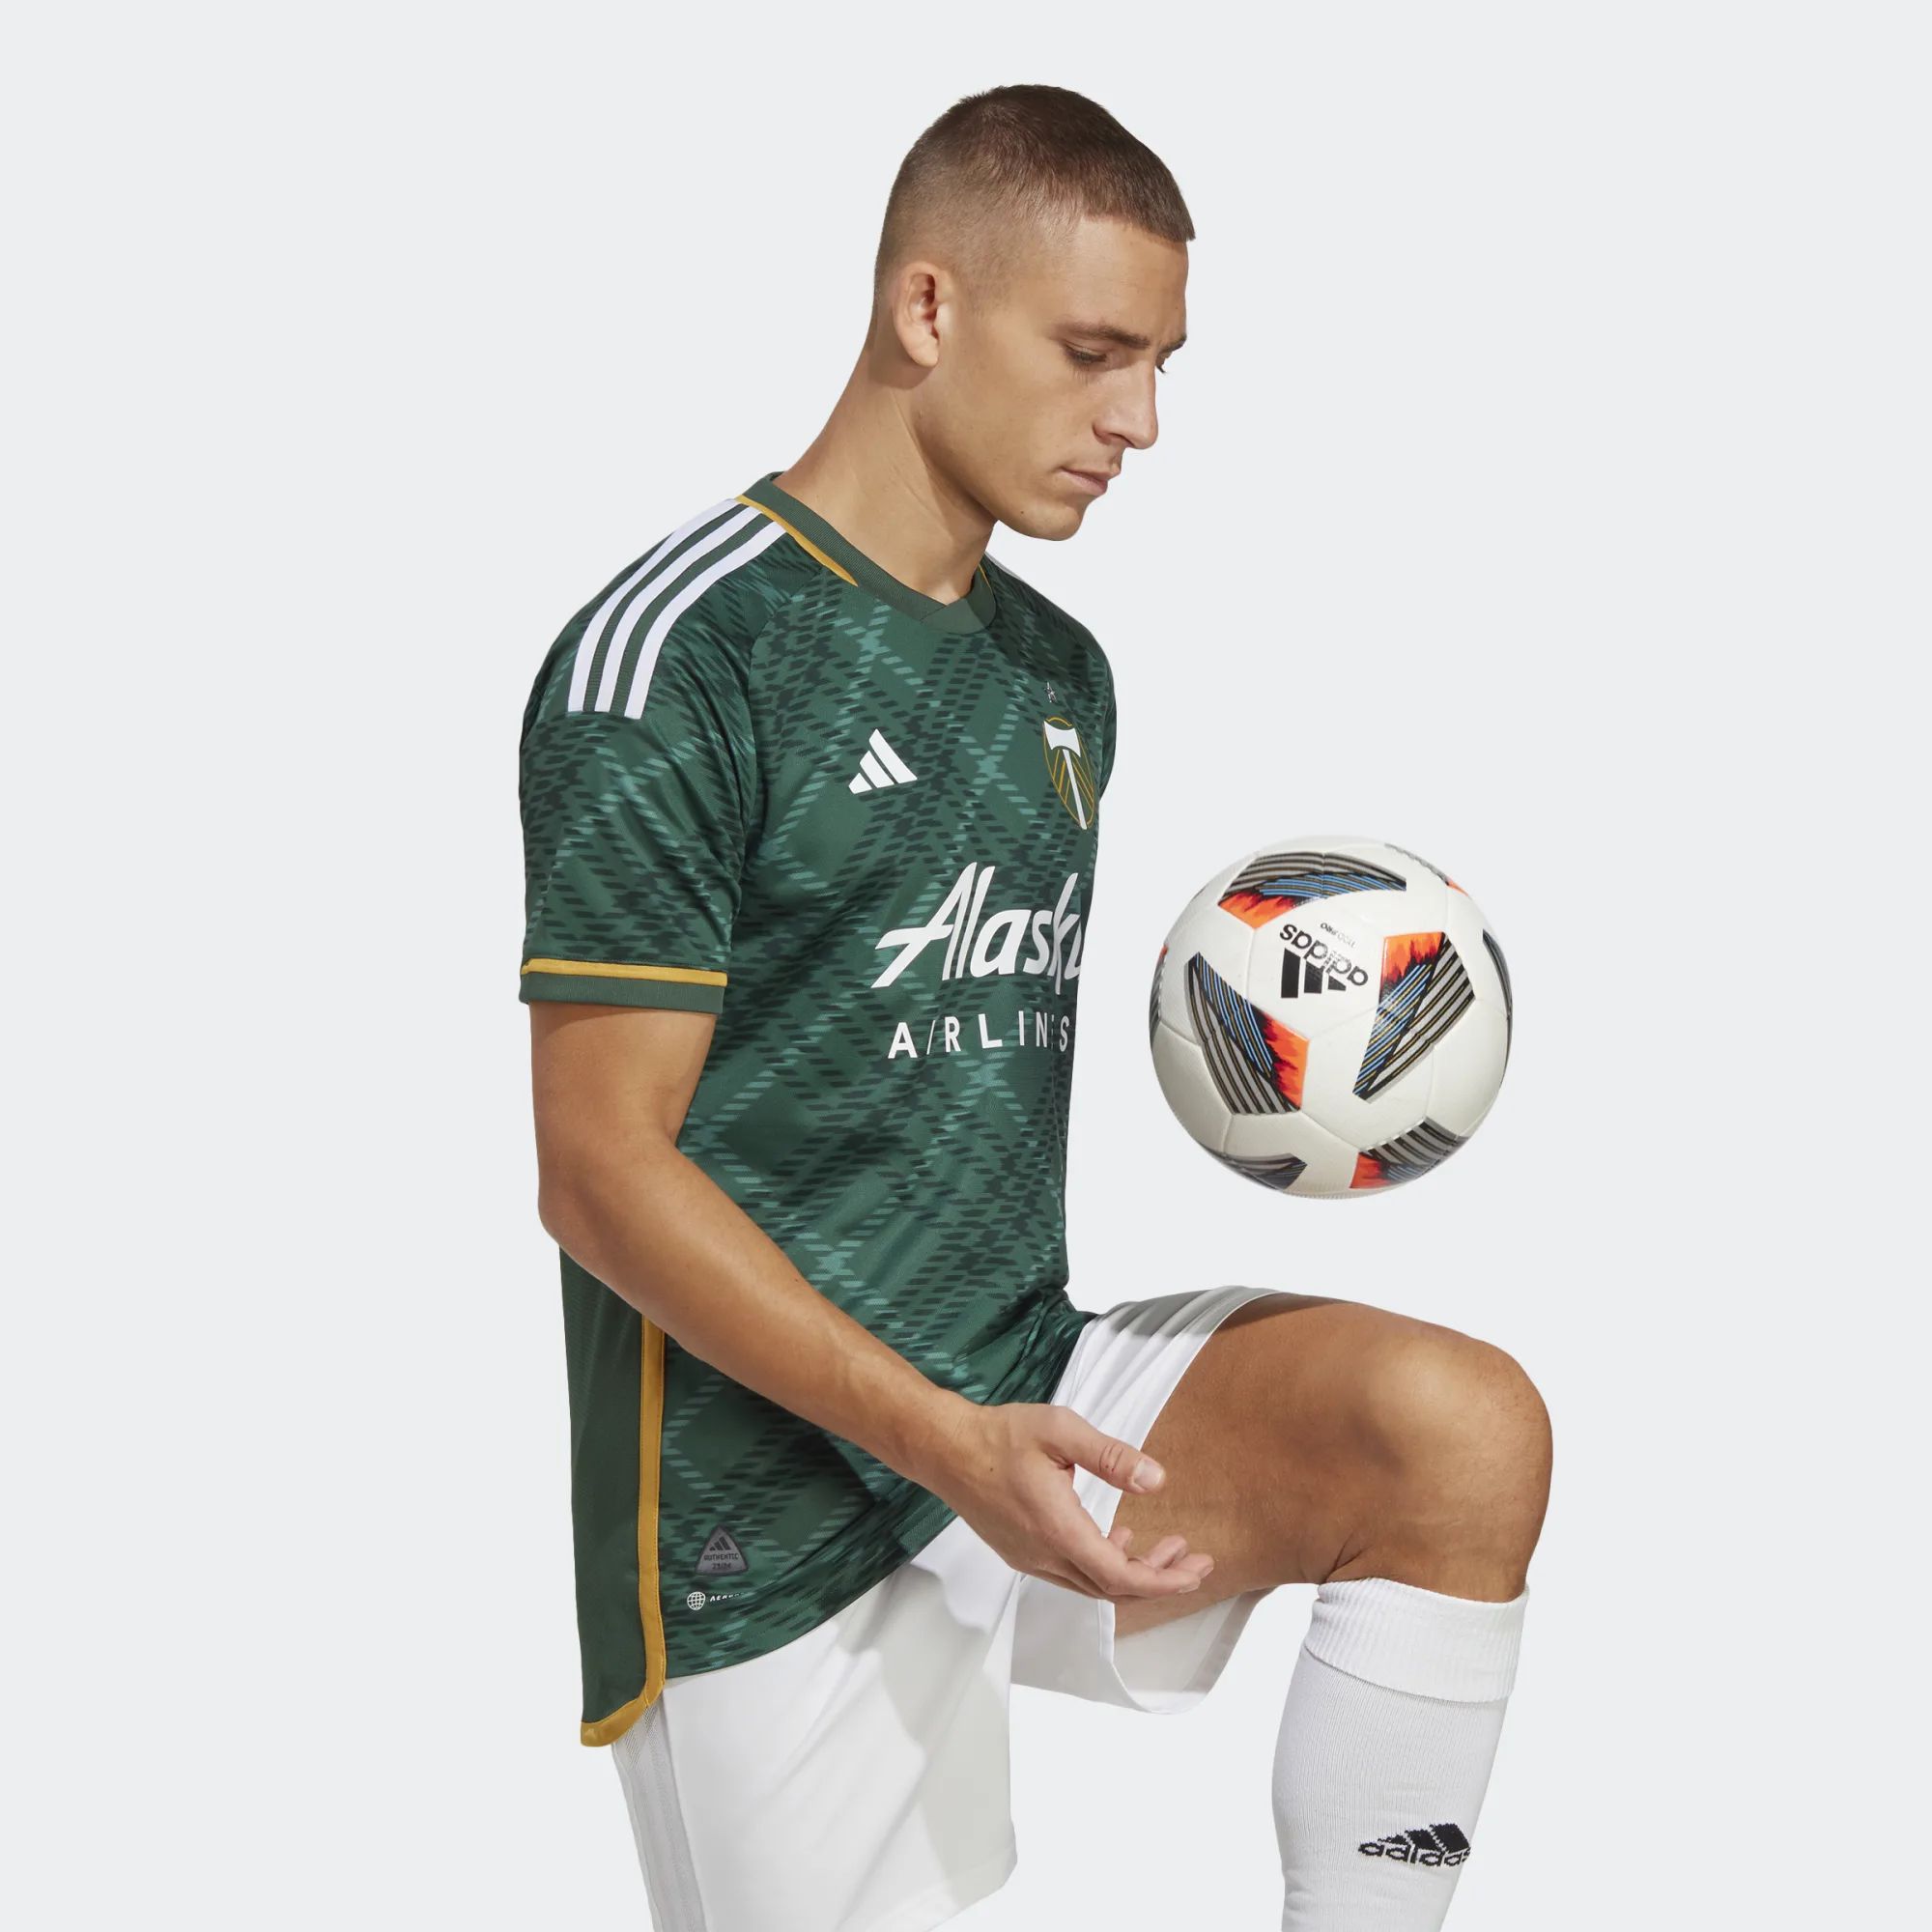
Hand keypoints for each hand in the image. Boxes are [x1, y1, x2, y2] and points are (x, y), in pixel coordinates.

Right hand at [917, 1395, 1215, 1599]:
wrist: (944, 1449)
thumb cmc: (998, 1436)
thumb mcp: (1060, 1430)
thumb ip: (1111, 1456)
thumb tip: (1156, 1481)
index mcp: (1058, 1531)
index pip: (1119, 1576)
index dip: (1162, 1581)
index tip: (1194, 1570)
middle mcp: (1044, 1556)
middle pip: (1111, 1588)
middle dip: (1159, 1579)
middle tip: (1194, 1561)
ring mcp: (1030, 1558)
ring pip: (1092, 1583)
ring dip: (1133, 1571)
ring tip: (1166, 1546)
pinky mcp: (1022, 1551)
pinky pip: (1072, 1572)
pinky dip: (1104, 1563)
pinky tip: (1117, 1534)